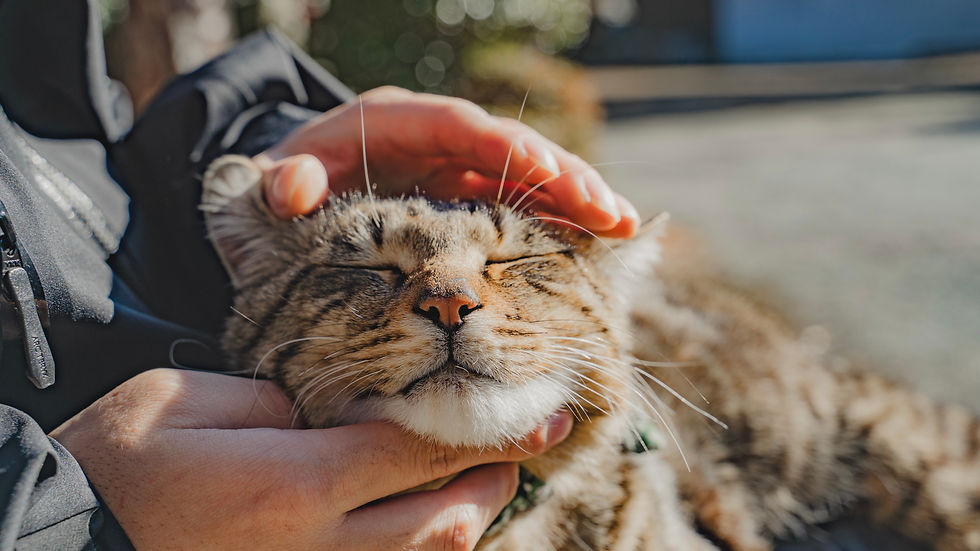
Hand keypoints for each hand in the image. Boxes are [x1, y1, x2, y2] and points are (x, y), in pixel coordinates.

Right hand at [51, 369, 572, 549]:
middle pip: (448, 521)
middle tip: (511, 443)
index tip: (546, 416)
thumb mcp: (192, 402)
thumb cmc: (120, 463)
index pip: (422, 451)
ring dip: (466, 520)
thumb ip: (283, 401)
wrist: (69, 541)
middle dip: (493, 479)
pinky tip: (422, 522)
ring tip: (476, 480)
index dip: (492, 430)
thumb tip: (345, 410)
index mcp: (296, 483)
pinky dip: (425, 549)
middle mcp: (319, 548)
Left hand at [255, 86, 638, 236]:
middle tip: (611, 213)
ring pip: (530, 177)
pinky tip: (597, 246)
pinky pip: (523, 207)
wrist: (295, 194)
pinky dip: (559, 223)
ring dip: (577, 200)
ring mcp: (461, 169)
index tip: (548, 173)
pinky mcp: (471, 199)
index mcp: (399, 123)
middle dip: (564, 176)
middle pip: (513, 148)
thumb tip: (295, 186)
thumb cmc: (286, 186)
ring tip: (623, 227)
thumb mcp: (271, 184)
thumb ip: (278, 184)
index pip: (462, 127)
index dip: (507, 147)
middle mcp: (441, 140)